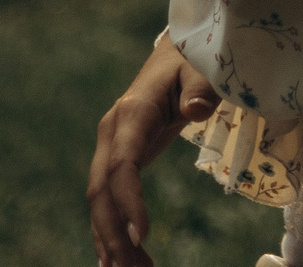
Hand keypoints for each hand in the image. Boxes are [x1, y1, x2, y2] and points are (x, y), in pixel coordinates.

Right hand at [88, 33, 219, 266]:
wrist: (175, 55)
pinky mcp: (117, 158)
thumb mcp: (202, 69)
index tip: (144, 235)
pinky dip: (111, 231)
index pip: (123, 164)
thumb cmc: (194, 61)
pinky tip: (118, 260)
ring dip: (112, 240)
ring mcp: (110, 147)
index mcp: (132, 113)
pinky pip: (108, 199)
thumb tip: (196, 110)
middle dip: (115, 234)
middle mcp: (112, 133)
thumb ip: (201, 88)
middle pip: (102, 191)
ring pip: (100, 202)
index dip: (128, 201)